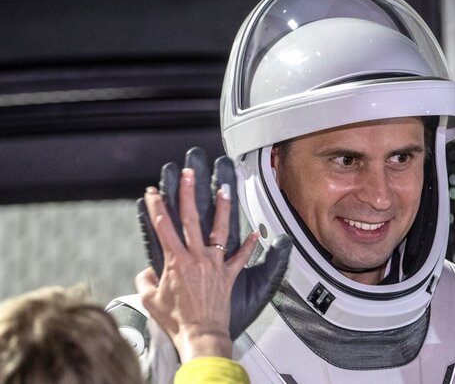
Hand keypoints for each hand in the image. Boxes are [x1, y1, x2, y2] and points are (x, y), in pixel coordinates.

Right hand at [136, 147, 291, 345]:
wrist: (200, 334)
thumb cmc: (176, 320)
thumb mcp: (150, 299)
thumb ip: (146, 280)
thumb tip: (147, 272)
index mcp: (175, 261)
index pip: (164, 226)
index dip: (157, 207)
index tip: (153, 191)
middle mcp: (197, 257)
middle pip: (192, 218)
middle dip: (189, 192)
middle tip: (189, 173)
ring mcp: (214, 264)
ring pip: (219, 230)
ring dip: (222, 208)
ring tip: (223, 188)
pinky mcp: (229, 275)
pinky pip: (240, 257)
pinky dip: (249, 246)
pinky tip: (256, 234)